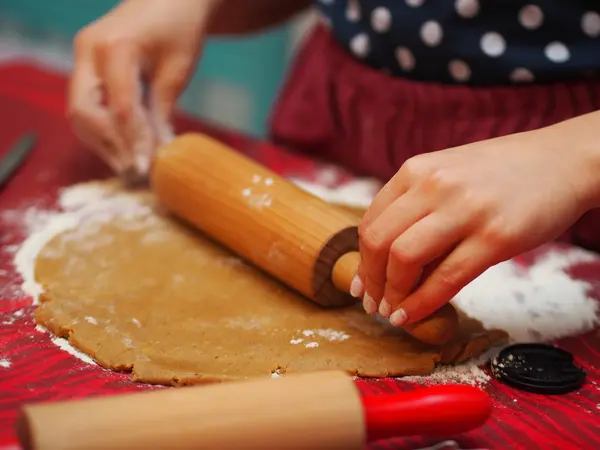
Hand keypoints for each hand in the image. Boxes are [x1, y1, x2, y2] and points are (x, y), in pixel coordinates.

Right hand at [68, 0, 218, 175]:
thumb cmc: (179, 28)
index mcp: (116, 47)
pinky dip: (100, 129)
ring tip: (127, 164)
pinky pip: (85, 105)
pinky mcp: (85, 66)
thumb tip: (159, 152)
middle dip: (108, 144)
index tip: (145, 167)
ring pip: (79, 112)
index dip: (132, 141)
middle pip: (84, 110)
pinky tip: (121, 147)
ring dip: (101, 142)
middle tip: (133, 170)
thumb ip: (162, 110)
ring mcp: (82, 57)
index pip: (120, 106)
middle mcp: (89, 51)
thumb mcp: (178, 70)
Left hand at [352, 129, 593, 326]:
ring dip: (392, 294)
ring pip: (404, 259)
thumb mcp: (448, 175)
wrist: (564, 161)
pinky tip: (412, 316)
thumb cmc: (502, 173)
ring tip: (392, 312)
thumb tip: (388, 259)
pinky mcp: (496, 237)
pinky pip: (446, 278)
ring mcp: (465, 209)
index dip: (361, 260)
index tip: (361, 283)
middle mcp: (434, 185)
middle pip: (378, 242)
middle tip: (373, 303)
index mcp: (417, 169)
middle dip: (370, 281)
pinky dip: (422, 304)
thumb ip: (417, 206)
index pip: (370, 221)